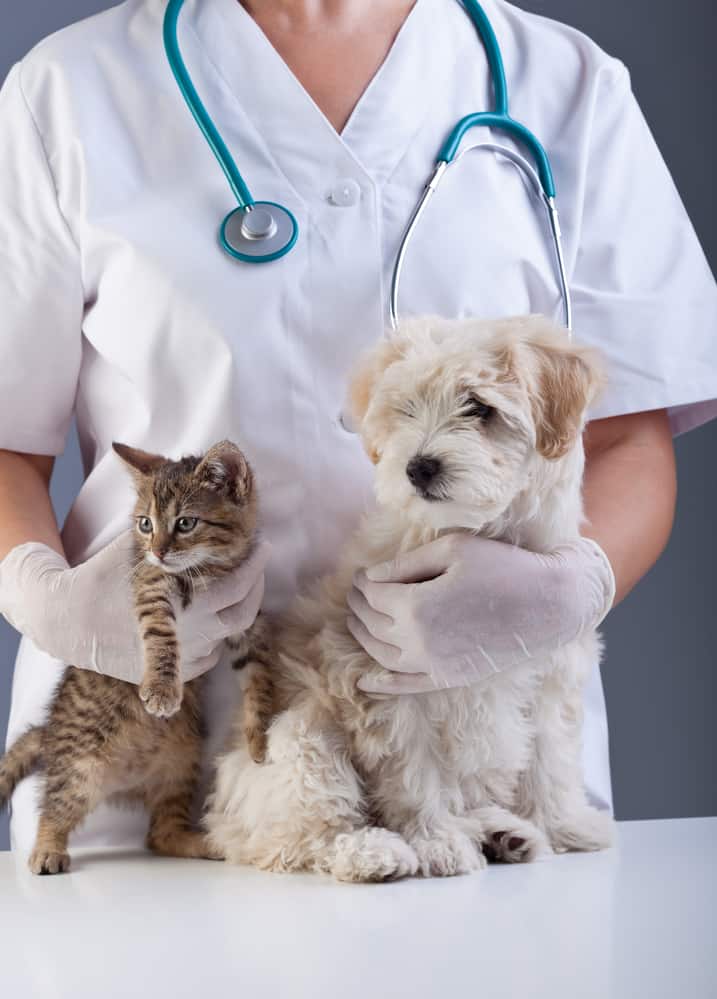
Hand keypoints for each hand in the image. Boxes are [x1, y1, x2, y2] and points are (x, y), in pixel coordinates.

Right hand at [0, 532, 270, 682]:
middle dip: (254, 577)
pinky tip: (204, 608)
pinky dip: (214, 625)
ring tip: (234, 577)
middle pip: (245, 606)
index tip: (266, 544)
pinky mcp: (187, 669)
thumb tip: (186, 483)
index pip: (236, 584)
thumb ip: (163, 520)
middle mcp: (193, 631)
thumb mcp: (132, 545)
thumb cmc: (103, 579)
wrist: (70, 626)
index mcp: (181, 599)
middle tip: (257, 554)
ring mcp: (192, 654)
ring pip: (232, 624)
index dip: (254, 566)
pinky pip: (216, 645)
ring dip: (236, 601)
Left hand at [346, 533, 614, 694]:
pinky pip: (406, 687)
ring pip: (381, 655)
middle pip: (372, 624)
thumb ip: (405, 564)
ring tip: (358, 621)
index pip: (372, 594)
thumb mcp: (452, 550)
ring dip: (364, 637)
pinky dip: (383, 685)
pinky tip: (366, 682)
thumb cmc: (503, 567)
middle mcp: (418, 642)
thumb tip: (370, 577)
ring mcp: (433, 665)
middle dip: (359, 607)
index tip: (361, 574)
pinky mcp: (449, 678)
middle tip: (357, 593)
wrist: (550, 604)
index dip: (361, 582)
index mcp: (415, 606)